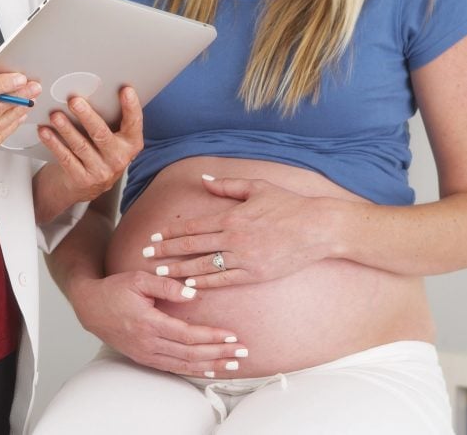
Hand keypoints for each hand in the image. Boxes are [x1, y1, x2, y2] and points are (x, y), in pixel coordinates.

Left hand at [38, 87, 143, 202]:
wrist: (89, 185)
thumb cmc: (101, 151)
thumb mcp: (114, 138)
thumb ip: (111, 119)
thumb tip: (94, 89)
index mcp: (131, 144)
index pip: (134, 123)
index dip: (131, 107)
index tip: (126, 90)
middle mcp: (118, 159)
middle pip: (101, 134)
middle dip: (87, 116)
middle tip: (74, 101)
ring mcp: (101, 171)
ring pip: (81, 146)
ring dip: (66, 129)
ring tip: (55, 115)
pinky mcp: (83, 179)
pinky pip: (66, 158)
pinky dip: (54, 143)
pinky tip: (45, 131)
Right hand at [69, 270, 247, 376]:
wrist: (90, 307)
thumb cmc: (115, 290)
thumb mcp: (139, 279)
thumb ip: (167, 286)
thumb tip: (193, 294)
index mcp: (148, 323)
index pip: (187, 335)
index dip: (212, 337)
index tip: (232, 336)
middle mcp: (148, 343)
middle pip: (190, 354)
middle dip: (219, 354)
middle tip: (242, 352)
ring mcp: (145, 353)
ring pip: (183, 365)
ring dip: (210, 366)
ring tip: (232, 365)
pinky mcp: (144, 358)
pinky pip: (173, 369)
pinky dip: (193, 371)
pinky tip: (209, 370)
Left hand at [146, 176, 340, 287]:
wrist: (318, 227)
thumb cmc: (289, 205)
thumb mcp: (257, 188)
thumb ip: (227, 186)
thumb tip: (204, 180)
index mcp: (232, 217)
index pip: (193, 227)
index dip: (171, 234)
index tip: (155, 238)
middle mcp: (234, 239)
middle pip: (192, 247)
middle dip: (167, 253)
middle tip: (147, 257)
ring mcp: (244, 258)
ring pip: (204, 267)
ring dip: (179, 271)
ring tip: (161, 275)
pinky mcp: (255, 274)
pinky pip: (224, 281)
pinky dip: (204, 284)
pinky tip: (189, 286)